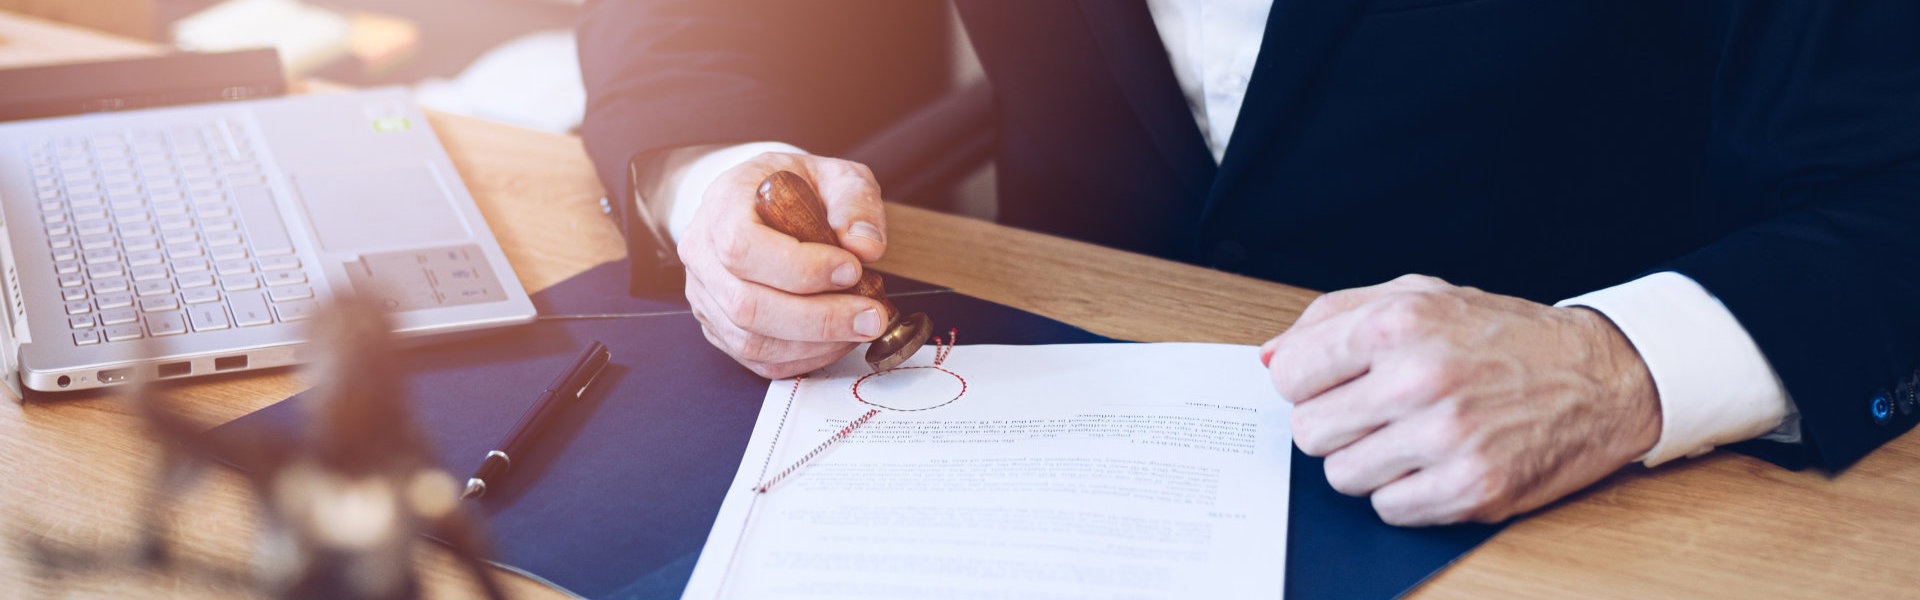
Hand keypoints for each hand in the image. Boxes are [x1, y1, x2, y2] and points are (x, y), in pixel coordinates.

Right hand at [678, 152, 888, 377]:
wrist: (766, 204)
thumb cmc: (797, 190)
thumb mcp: (835, 175)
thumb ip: (854, 201)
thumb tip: (865, 246)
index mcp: (722, 204)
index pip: (742, 246)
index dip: (798, 267)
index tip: (851, 269)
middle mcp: (702, 252)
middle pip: (746, 304)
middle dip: (819, 317)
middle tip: (872, 314)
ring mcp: (706, 296)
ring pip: (751, 341)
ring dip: (816, 342)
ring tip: (862, 327)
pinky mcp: (720, 328)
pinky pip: (759, 359)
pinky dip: (806, 356)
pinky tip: (840, 339)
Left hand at [1260, 275, 1660, 525]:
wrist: (1600, 375)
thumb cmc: (1502, 334)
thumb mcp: (1419, 294)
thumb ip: (1334, 316)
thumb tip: (1269, 357)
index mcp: (1398, 324)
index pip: (1290, 375)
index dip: (1308, 383)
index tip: (1333, 384)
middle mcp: (1419, 379)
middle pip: (1309, 432)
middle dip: (1333, 426)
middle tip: (1374, 413)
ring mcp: (1447, 439)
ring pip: (1342, 476)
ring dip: (1367, 462)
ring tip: (1410, 436)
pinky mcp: (1472, 488)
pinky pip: (1389, 509)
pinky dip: (1404, 493)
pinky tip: (1435, 463)